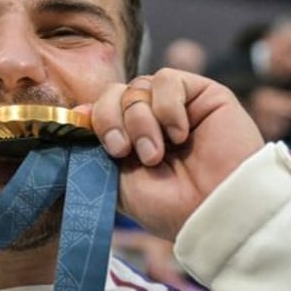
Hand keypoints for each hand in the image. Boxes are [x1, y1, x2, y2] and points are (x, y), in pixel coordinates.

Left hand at [81, 68, 263, 240]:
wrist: (214, 211)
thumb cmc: (169, 206)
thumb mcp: (118, 182)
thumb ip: (96, 150)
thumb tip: (76, 113)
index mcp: (130, 139)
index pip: (99, 109)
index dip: (90, 117)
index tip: (85, 132)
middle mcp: (151, 119)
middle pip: (113, 93)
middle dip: (110, 121)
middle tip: (123, 152)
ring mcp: (176, 106)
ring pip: (137, 86)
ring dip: (140, 121)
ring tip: (157, 154)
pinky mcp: (202, 93)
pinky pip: (168, 79)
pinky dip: (167, 107)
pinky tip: (180, 134)